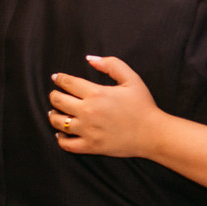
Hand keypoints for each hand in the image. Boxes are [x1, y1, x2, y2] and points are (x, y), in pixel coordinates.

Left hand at [48, 56, 165, 157]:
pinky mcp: (91, 146)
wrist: (153, 133)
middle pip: (58, 101)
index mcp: (97, 93)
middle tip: (56, 95)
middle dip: (54, 95)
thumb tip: (90, 59)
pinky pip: (66, 144)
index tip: (57, 78)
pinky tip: (62, 133)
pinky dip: (60, 138)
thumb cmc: (143, 106)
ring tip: (55, 113)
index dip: (59, 78)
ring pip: (58, 122)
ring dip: (54, 115)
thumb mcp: (132, 79)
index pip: (67, 83)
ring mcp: (88, 130)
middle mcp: (88, 112)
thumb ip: (111, 65)